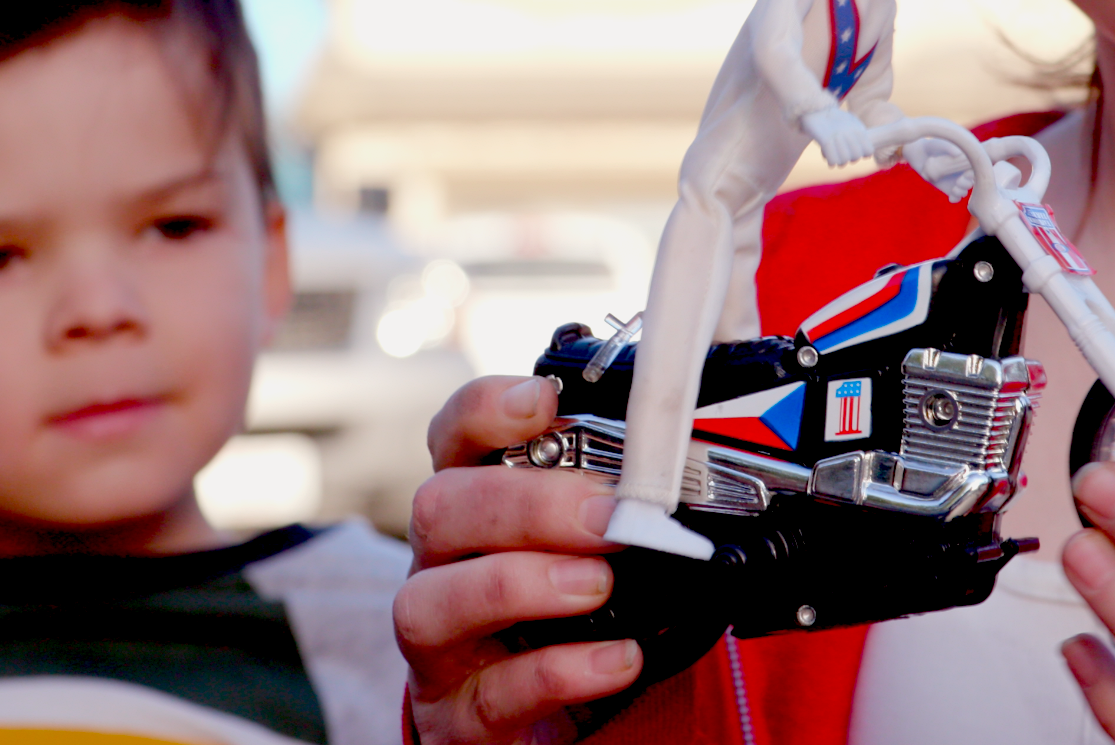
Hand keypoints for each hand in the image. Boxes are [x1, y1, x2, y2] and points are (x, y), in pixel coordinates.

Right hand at [397, 376, 642, 742]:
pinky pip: (491, 694)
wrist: (533, 718)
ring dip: (518, 584)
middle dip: (524, 505)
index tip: (542, 401)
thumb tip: (684, 474)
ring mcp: (440, 644)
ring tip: (596, 586)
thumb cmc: (557, 615)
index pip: (452, 439)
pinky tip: (616, 660)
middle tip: (605, 517)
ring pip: (430, 603)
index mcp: (471, 510)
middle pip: (437, 510)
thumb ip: (605, 509)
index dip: (483, 411)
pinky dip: (558, 672)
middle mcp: (439, 568)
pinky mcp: (460, 715)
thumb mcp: (577, 550)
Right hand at [801, 107, 870, 166]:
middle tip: (842, 154)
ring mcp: (837, 136)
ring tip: (835, 156)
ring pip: (844, 160)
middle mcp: (849, 132)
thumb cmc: (834, 117)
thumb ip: (860, 132)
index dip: (863, 154)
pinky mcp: (825, 140)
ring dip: (839, 161)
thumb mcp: (851, 120)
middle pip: (856, 157)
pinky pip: (833, 160)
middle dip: (849, 159)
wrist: (815, 108)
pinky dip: (830, 161)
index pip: (869, 150)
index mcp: (858, 128)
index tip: (855, 151)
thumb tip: (866, 148)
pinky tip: (827, 156)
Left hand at [900, 137, 974, 200]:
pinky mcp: (948, 188)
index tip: (967, 173)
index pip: (977, 170)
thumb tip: (957, 154)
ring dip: (961, 191)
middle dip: (967, 183)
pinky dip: (955, 198)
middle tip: (959, 181)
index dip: (974, 173)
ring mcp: (957, 181)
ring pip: (965, 191)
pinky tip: (950, 197)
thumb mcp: (942, 144)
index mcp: (968, 161)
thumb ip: (949, 147)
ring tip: (954, 189)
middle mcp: (964, 172)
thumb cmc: (934, 145)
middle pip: (972, 182)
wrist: (921, 153)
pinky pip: (956, 197)